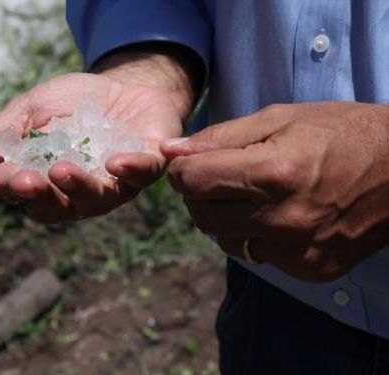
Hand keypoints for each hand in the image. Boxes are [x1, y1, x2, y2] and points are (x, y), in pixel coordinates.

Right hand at [0, 45, 200, 222]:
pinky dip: (130, 169)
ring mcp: (116, 183)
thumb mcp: (30, 113)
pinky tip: (114, 162)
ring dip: (78, 187)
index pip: (20, 191)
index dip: (2, 188)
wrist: (125, 86)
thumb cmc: (73, 105)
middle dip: (38, 194)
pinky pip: (142, 173)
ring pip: (97, 197)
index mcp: (48, 183)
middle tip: (21, 181)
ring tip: (60, 171)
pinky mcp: (150, 164)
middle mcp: (81, 193)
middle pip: (58, 205)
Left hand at [161, 102, 388, 281]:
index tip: (192, 162)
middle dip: (198, 193)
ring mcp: (296, 250)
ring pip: (224, 240)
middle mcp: (281, 219)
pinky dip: (254, 235)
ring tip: (250, 194)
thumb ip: (220, 137)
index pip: (191, 182)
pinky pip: (258, 256)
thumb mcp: (281, 118)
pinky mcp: (309, 269)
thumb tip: (170, 150)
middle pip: (201, 215)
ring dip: (223, 217)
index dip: (183, 169)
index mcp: (272, 174)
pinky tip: (276, 215)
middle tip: (218, 176)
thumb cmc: (342, 133)